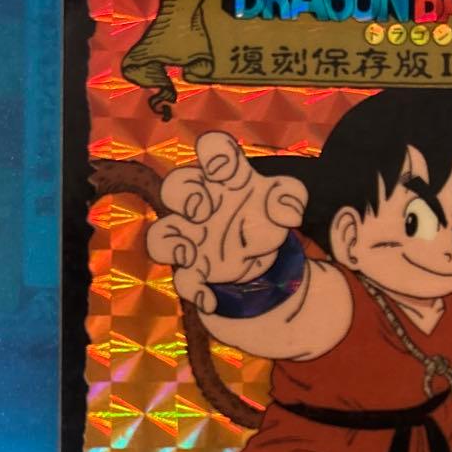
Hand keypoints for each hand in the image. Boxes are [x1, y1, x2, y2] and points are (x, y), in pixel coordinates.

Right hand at [146, 131, 307, 313]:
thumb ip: (290, 198)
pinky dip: (195, 291)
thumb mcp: (287, 202)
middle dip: (183, 195)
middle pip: (175, 187)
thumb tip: (288, 213)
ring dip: (170, 244)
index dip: (214, 154)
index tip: (224, 167)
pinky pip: (185, 280)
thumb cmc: (267, 214)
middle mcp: (202, 202)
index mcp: (226, 177)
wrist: (265, 253)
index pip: (213, 151)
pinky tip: (211, 300)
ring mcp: (195, 237)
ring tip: (188, 252)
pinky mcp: (197, 268)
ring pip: (162, 236)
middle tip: (203, 208)